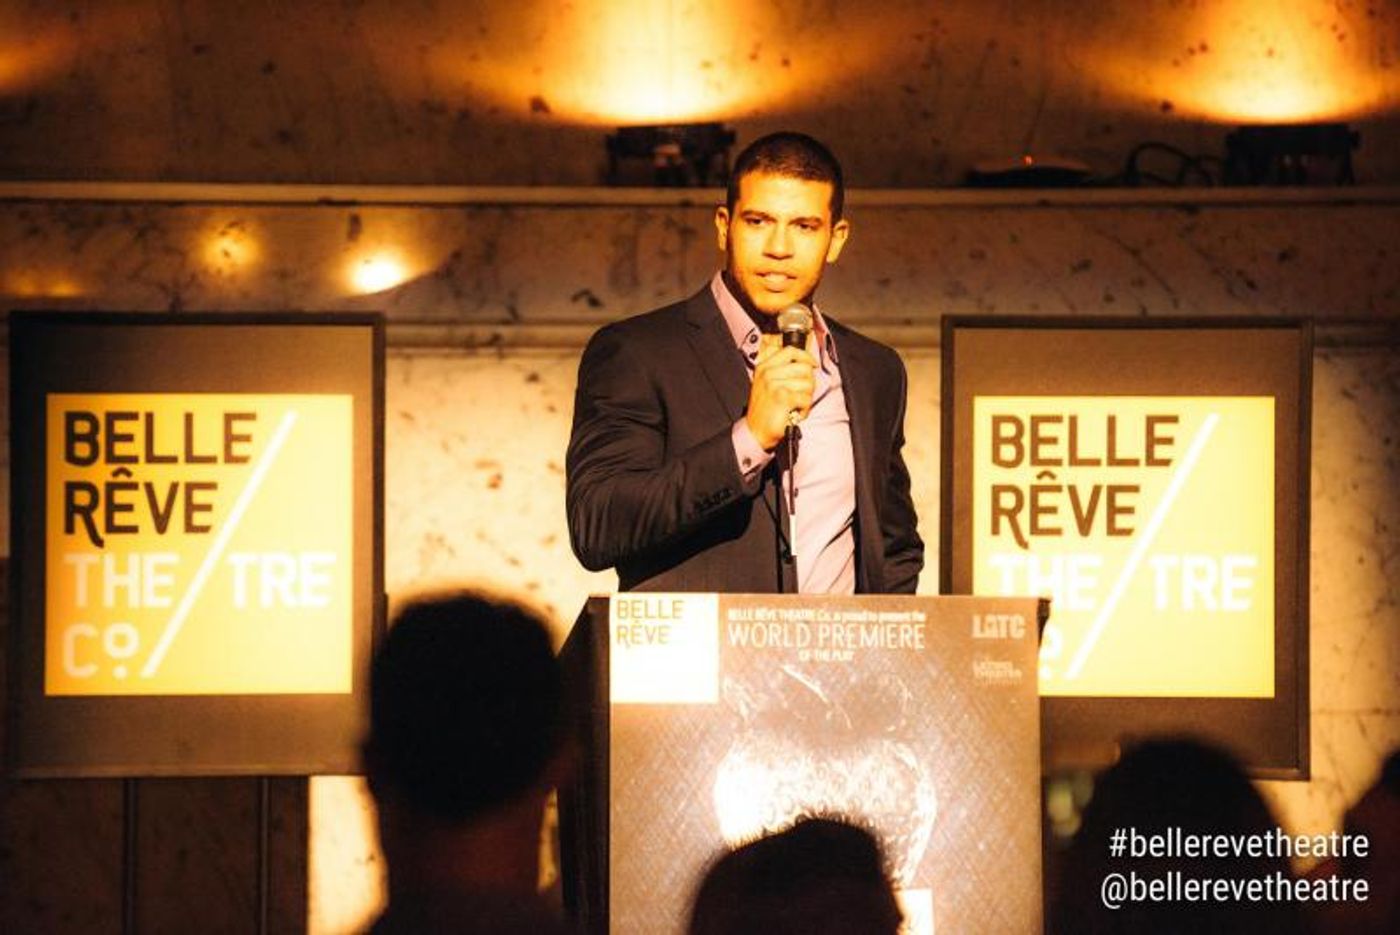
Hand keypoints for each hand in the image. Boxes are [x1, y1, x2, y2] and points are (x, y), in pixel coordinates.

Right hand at [745, 333, 816, 450]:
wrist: (755, 431)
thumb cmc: (764, 409)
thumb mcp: (765, 383)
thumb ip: (780, 370)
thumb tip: (806, 362)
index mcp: (764, 367)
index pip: (791, 351)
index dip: (806, 356)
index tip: (812, 364)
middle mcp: (768, 373)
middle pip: (804, 367)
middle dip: (809, 383)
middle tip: (801, 394)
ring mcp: (775, 384)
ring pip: (808, 384)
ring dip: (806, 398)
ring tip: (795, 406)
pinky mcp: (783, 397)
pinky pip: (806, 399)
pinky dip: (804, 410)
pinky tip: (795, 413)